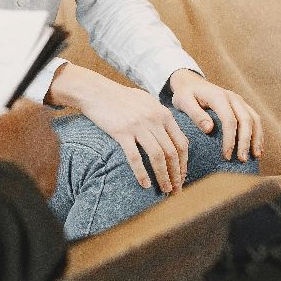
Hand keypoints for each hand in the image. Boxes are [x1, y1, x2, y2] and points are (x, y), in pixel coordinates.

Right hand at [0, 93, 59, 197]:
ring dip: (18, 155)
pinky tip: (5, 179)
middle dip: (10, 134)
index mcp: (36, 114)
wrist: (3, 196)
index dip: (1, 112)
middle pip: (26, 129)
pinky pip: (34, 174)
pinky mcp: (49, 182)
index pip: (19, 104)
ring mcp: (53, 160)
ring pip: (31, 152)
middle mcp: (51, 134)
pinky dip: (23, 176)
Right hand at [48, 63, 187, 193]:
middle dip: (176, 174)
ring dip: (163, 176)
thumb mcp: (147, 102)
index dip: (184, 163)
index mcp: (163, 114)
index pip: (181, 143)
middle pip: (172, 152)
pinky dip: (141, 173)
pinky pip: (135, 157)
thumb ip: (160, 116)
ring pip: (158, 157)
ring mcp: (138, 126)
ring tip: (165, 190)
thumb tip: (171, 134)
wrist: (96, 91)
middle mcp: (154, 120)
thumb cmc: (121, 98)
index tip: (182, 177)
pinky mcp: (121, 132)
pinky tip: (145, 185)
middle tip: (176, 189)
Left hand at [166, 69, 261, 162]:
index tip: (226, 156)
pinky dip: (258, 133)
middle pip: (246, 120)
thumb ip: (195, 114)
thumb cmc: (185, 94)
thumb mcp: (183, 102)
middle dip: (246, 142)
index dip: (230, 139)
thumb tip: (209, 130)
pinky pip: (254, 118)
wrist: (190, 81)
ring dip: (257, 138)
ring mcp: (239, 100)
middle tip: (242, 160)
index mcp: (218, 96)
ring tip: (255, 156)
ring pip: (254, 119)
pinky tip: (257, 147)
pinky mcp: (242, 104)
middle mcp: (233, 97)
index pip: (229, 120)